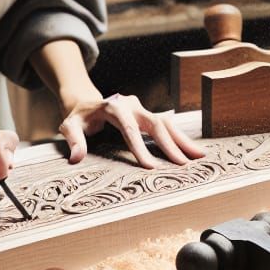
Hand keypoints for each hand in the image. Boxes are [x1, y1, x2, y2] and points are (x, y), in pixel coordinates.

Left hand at [59, 93, 206, 168]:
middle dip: (169, 144)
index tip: (151, 167)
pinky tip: (192, 150)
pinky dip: (179, 138)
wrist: (84, 102)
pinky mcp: (147, 115)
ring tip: (199, 156)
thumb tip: (76, 159)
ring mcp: (141, 108)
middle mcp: (131, 104)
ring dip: (182, 140)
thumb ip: (73, 141)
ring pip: (166, 123)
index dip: (141, 148)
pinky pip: (166, 125)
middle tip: (183, 164)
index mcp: (113, 107)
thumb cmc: (78, 117)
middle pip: (154, 123)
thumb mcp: (69, 126)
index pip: (129, 129)